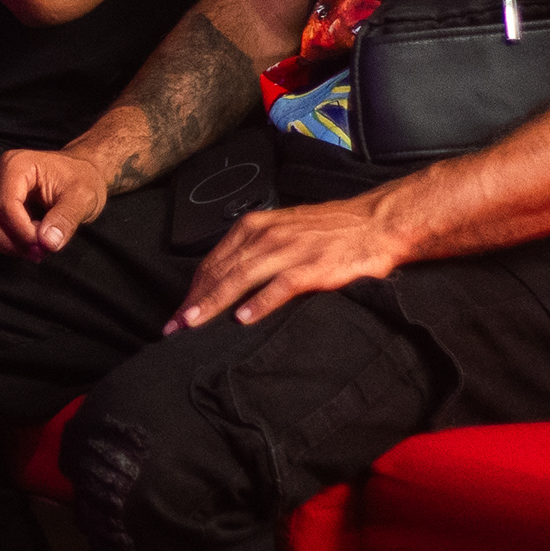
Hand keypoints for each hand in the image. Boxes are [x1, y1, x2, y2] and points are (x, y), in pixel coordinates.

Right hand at [0, 147, 113, 260]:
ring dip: (6, 243)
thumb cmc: (80, 180)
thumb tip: (48, 242)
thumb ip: (66, 219)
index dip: (23, 234)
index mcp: (15, 164)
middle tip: (42, 249)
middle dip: (13, 243)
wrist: (77, 173)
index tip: (44, 245)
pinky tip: (21, 237)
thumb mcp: (83, 198)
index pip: (5, 207)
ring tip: (35, 241)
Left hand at [171, 191, 404, 330]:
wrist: (376, 222)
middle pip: (219, 272)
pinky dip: (258, 303)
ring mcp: (288, 250)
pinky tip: (242, 320)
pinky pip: (278, 287)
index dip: (192, 288)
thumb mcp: (283, 229)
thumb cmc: (330, 230)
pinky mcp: (311, 267)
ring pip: (239, 279)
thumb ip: (256, 249)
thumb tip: (227, 279)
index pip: (213, 261)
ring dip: (213, 304)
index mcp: (255, 226)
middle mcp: (266, 236)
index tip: (177, 312)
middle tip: (173, 327)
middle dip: (193, 301)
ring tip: (193, 325)